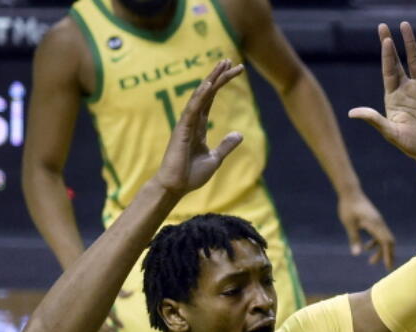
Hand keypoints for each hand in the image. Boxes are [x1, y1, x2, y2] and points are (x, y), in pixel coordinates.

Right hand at [154, 60, 244, 195]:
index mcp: (199, 126)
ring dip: (211, 80)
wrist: (175, 187)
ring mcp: (186, 124)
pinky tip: (209, 84)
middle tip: (230, 60)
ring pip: (200, 96)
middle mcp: (191, 120)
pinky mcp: (182, 130)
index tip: (235, 70)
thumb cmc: (191, 174)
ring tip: (222, 65)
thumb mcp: (215, 158)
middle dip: (218, 75)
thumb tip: (239, 134)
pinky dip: (200, 96)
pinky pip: (192, 109)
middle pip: (206, 92)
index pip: (211, 99)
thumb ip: (226, 145)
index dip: (221, 83)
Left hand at [338, 192, 395, 269]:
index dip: (388, 255)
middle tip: (387, 268)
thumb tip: (357, 254)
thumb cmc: (348, 207)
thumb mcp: (349, 224)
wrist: (350, 192)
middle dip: (389, 255)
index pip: (386, 242)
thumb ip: (354, 238)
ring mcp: (378, 222)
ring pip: (384, 239)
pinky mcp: (375, 221)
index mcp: (375, 224)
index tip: (388, 266)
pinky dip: (376, 244)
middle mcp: (379, 223)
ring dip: (380, 251)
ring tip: (371, 262)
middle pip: (389, 242)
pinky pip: (379, 235)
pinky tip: (366, 248)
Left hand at [348, 23, 415, 162]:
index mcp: (392, 97)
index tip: (386, 40)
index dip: (387, 56)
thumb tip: (352, 113)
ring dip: (411, 43)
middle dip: (391, 44)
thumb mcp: (391, 133)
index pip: (388, 71)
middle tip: (384, 27)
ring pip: (415, 61)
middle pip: (397, 61)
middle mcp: (405, 89)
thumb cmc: (412, 146)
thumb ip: (374, 120)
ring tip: (405, 25)